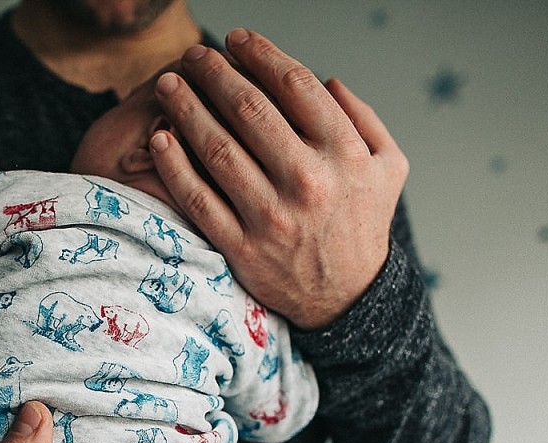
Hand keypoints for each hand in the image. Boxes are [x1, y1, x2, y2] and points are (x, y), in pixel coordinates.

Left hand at [150, 29, 409, 328]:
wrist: (347, 298)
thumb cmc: (362, 224)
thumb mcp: (388, 169)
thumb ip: (364, 119)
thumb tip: (328, 80)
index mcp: (343, 154)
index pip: (295, 86)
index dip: (261, 54)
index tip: (237, 39)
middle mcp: (307, 181)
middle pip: (250, 110)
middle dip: (215, 74)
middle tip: (194, 55)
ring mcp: (272, 217)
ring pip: (218, 149)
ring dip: (187, 110)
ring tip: (168, 85)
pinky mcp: (242, 248)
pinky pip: (199, 200)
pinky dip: (175, 166)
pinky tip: (159, 138)